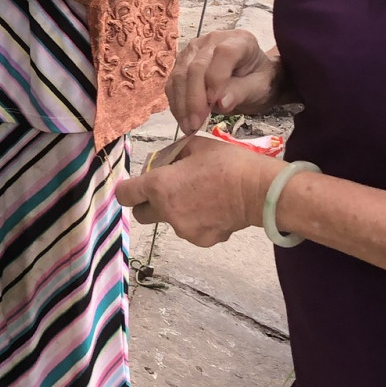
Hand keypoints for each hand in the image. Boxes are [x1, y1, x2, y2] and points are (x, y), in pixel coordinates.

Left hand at [116, 136, 280, 246]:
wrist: (259, 191)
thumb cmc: (228, 163)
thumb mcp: (197, 146)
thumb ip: (174, 155)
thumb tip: (167, 162)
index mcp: (160, 186)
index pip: (125, 194)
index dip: (128, 189)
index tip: (137, 186)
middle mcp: (166, 211)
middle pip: (141, 214)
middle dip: (148, 204)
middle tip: (168, 191)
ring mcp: (183, 229)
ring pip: (169, 221)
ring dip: (177, 211)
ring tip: (202, 196)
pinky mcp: (200, 240)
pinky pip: (190, 230)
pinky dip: (197, 221)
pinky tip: (215, 209)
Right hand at [166, 30, 284, 134]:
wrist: (249, 78)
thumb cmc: (258, 80)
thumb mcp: (259, 87)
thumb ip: (242, 92)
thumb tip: (221, 103)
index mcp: (238, 40)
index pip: (223, 54)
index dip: (216, 78)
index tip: (215, 103)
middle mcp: (212, 40)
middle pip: (196, 67)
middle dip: (194, 98)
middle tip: (196, 124)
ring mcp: (193, 50)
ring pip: (179, 76)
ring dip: (182, 104)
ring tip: (189, 127)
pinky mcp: (181, 63)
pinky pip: (173, 84)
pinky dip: (176, 104)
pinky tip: (184, 120)